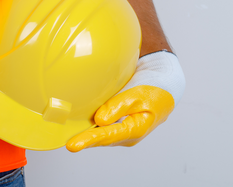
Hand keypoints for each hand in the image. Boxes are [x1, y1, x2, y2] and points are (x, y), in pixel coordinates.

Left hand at [66, 51, 184, 151]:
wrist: (163, 87)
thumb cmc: (153, 90)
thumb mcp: (137, 95)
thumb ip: (117, 107)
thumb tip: (100, 120)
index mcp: (136, 129)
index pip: (108, 135)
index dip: (89, 140)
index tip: (73, 145)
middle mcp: (129, 134)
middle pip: (103, 139)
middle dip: (86, 141)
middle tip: (69, 144)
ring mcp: (124, 131)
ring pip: (103, 135)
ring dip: (88, 135)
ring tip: (70, 137)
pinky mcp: (119, 125)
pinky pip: (104, 128)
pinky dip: (93, 128)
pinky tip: (81, 126)